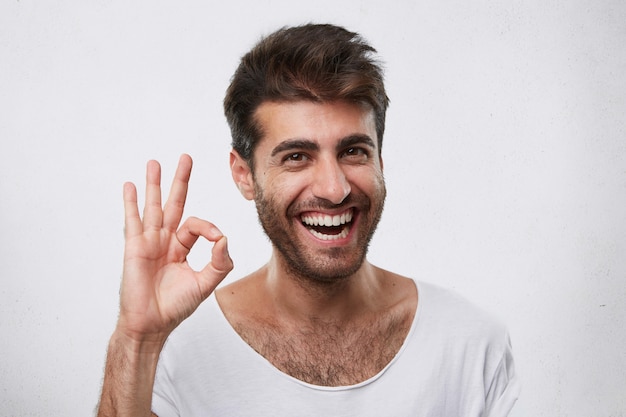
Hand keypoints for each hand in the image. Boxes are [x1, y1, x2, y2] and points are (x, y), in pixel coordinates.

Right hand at [116, 154, 232, 345]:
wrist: (152, 324)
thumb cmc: (176, 306)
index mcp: (181, 248)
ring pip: (153, 207)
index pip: (195, 224)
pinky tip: (130, 186)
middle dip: (180, 180)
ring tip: (155, 162)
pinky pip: (133, 221)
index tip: (216, 239)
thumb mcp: (205, 283)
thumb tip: (224, 238)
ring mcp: (149, 242)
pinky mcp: (135, 248)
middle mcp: (165, 241)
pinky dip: (131, 203)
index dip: (208, 228)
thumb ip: (219, 262)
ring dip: (154, 184)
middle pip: (174, 204)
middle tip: (186, 158)